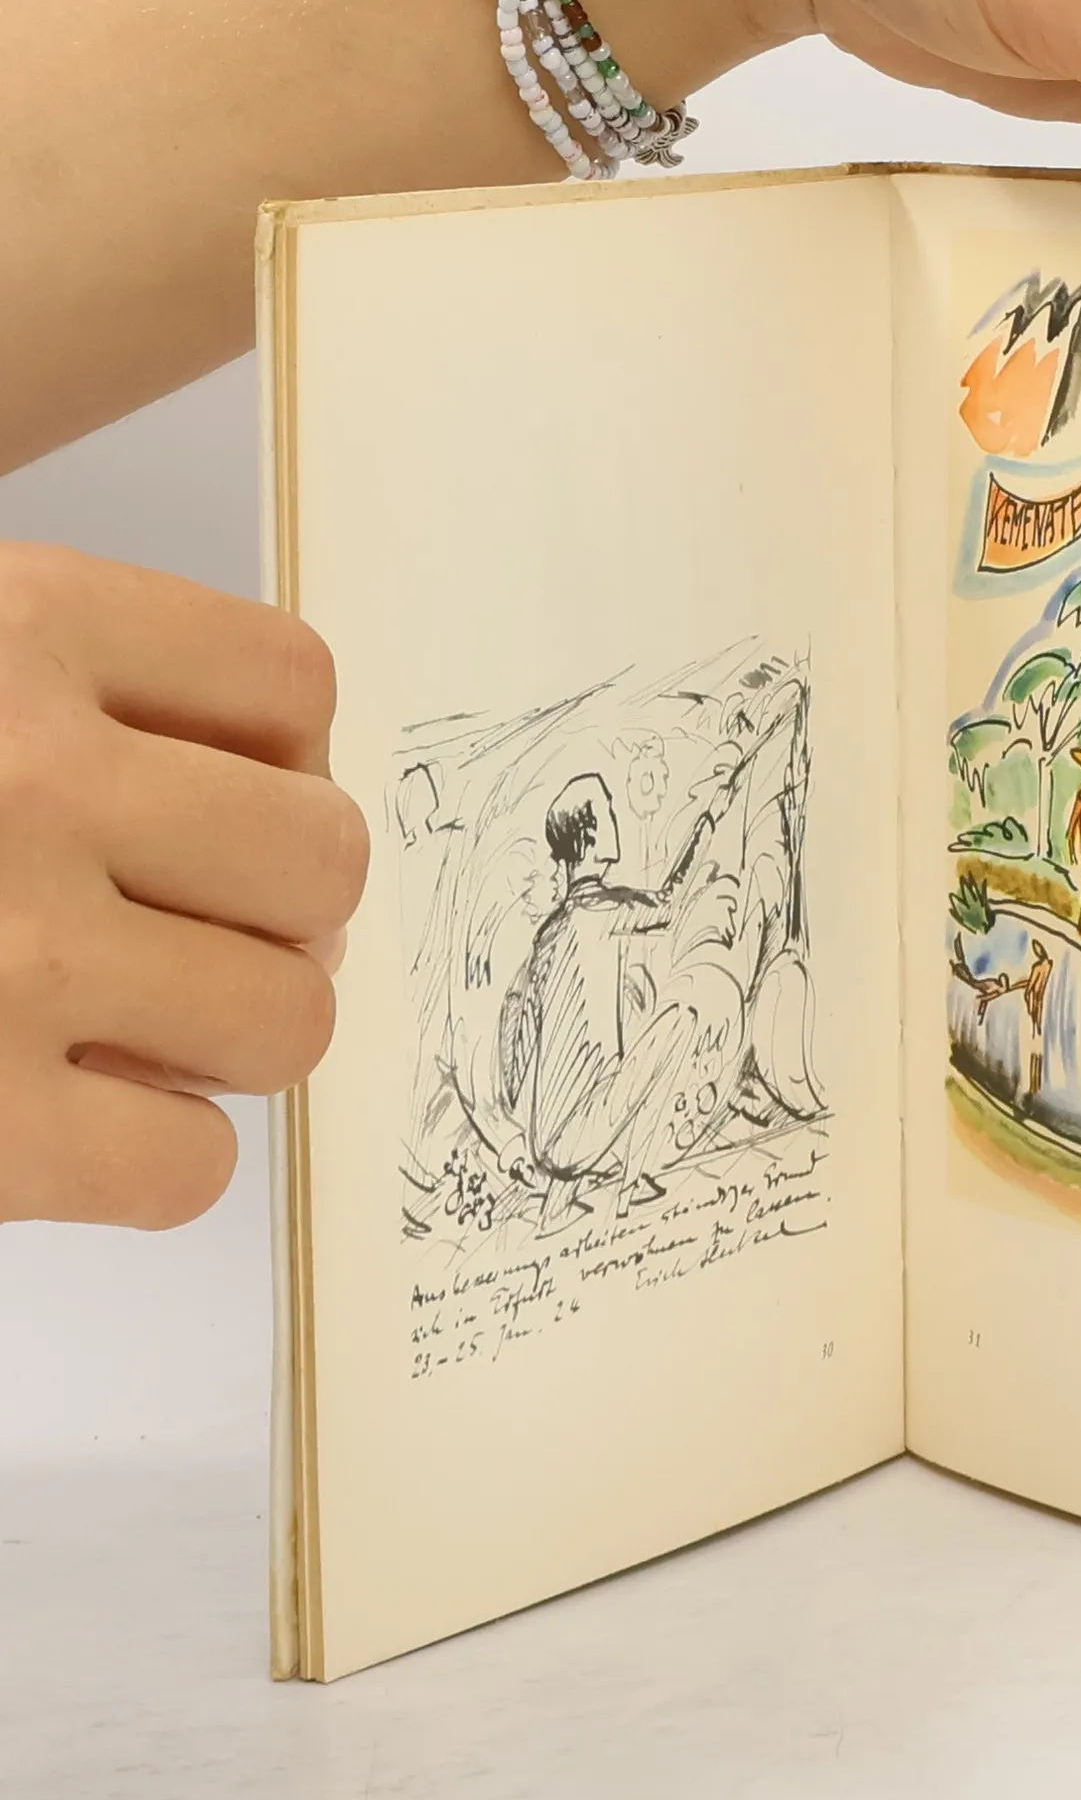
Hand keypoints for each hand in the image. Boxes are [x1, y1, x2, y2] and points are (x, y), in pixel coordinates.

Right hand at [0, 544, 368, 1228]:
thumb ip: (82, 696)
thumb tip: (289, 803)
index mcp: (19, 629)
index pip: (292, 685)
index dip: (279, 759)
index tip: (217, 796)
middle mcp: (27, 778)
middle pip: (329, 858)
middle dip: (277, 911)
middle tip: (188, 931)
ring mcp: (8, 957)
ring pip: (292, 1017)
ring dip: (231, 1037)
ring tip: (127, 1025)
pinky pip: (190, 1170)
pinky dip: (153, 1163)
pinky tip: (74, 1119)